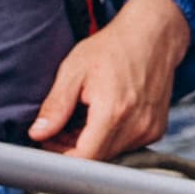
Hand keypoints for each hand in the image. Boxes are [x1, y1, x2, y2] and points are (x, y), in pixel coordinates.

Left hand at [29, 0, 193, 159]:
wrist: (152, 35)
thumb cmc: (112, 47)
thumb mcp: (75, 70)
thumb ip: (56, 106)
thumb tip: (37, 133)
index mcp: (113, 111)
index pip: (85, 158)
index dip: (62, 156)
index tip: (48, 143)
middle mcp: (136, 125)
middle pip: (98, 158)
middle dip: (73, 149)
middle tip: (57, 129)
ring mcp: (150, 129)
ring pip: (112, 154)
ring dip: (91, 144)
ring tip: (79, 120)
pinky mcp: (156, 129)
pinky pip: (127, 145)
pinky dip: (110, 138)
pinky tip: (100, 119)